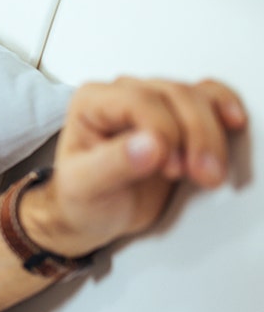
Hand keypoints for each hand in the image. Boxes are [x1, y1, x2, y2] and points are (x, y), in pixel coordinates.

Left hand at [23, 77, 247, 256]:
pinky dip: (223, 110)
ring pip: (196, 98)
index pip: (139, 100)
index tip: (170, 166)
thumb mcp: (85, 187)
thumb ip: (113, 164)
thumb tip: (150, 145)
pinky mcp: (176, 118)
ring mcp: (152, 104)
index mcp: (92, 103)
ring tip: (209, 172)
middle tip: (201, 174)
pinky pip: (208, 98)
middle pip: (174, 96)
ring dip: (212, 134)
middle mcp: (122, 96)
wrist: (92, 215)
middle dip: (196, 135)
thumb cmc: (80, 199)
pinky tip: (232, 125)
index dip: (163, 130)